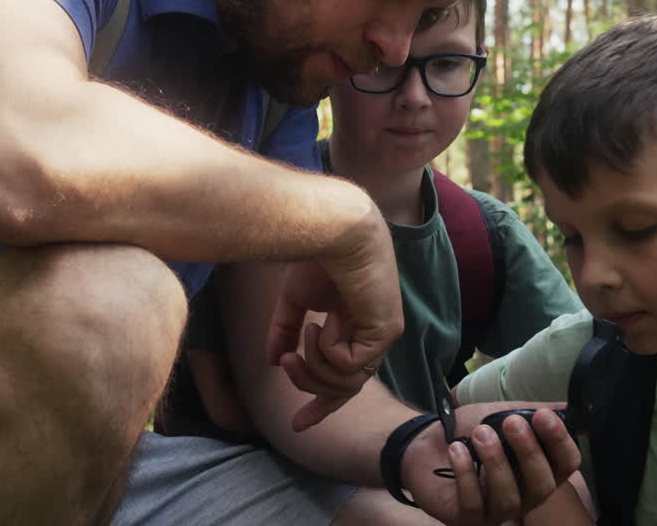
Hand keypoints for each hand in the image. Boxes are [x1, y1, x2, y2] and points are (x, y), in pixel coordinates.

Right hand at [265, 213, 402, 429]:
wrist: (334, 232)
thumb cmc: (317, 256)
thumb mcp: (294, 301)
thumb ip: (285, 330)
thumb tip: (271, 361)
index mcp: (355, 328)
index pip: (344, 378)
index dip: (321, 404)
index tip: (298, 425)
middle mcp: (373, 336)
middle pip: (343, 388)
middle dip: (309, 386)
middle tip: (286, 363)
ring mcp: (382, 335)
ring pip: (346, 383)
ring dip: (315, 366)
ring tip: (308, 331)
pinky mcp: (385, 332)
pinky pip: (349, 365)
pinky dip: (329, 350)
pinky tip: (328, 320)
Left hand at [402, 406, 580, 524]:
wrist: (425, 443)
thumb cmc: (469, 432)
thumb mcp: (502, 413)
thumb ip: (534, 412)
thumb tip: (568, 408)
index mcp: (539, 470)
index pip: (566, 465)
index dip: (559, 441)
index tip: (543, 416)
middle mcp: (524, 496)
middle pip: (543, 486)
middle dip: (529, 452)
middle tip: (511, 422)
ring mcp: (496, 512)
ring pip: (509, 498)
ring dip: (496, 462)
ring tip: (481, 433)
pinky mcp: (467, 518)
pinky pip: (473, 503)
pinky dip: (465, 474)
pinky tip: (457, 450)